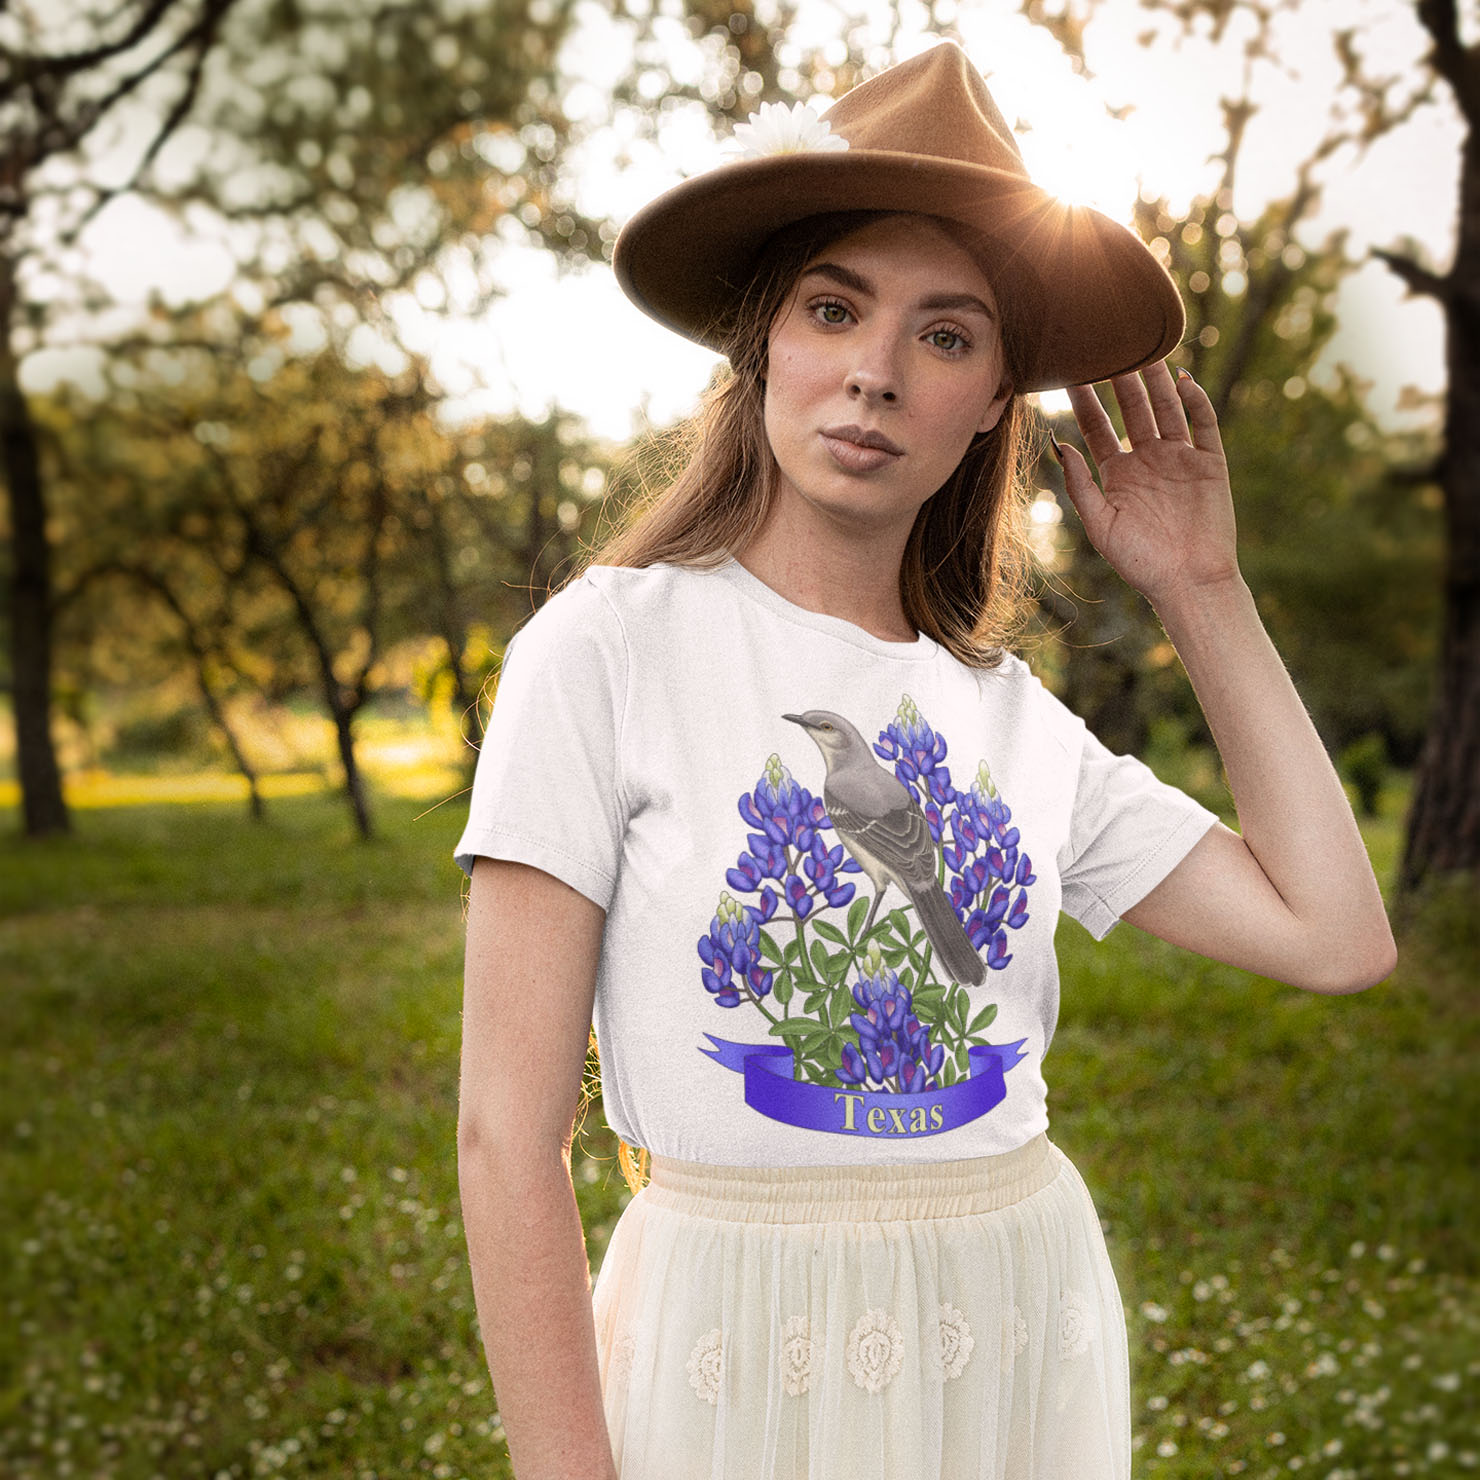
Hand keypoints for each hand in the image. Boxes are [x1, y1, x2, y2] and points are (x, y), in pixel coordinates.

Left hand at [1058, 362, 1239, 610]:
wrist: (1187, 582)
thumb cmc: (1139, 561)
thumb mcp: (1100, 524)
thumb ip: (1080, 485)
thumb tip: (1058, 445)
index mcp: (1117, 473)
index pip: (1096, 427)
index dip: (1084, 401)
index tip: (1069, 371)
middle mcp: (1147, 459)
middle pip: (1131, 409)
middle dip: (1119, 379)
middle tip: (1106, 344)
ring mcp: (1180, 458)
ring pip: (1166, 408)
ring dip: (1156, 381)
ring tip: (1143, 349)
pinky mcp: (1210, 463)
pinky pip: (1203, 425)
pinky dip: (1195, 402)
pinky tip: (1183, 380)